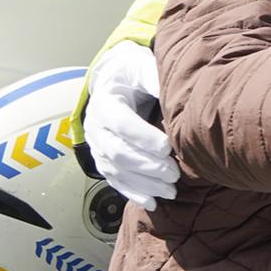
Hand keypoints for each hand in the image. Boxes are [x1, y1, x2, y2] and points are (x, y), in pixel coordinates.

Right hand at [84, 41, 179, 209]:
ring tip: (170, 190)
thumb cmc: (133, 74)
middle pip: (118, 152)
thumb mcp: (142, 68)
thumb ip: (154, 78)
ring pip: (116, 171)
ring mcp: (97, 146)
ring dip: (144, 184)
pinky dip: (133, 193)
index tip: (168, 147)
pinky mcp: (103, 160)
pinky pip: (114, 181)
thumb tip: (173, 92)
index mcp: (104, 102)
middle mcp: (96, 127)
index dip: (143, 137)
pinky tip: (153, 202)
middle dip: (147, 166)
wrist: (115, 81)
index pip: (121, 123)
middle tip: (174, 173)